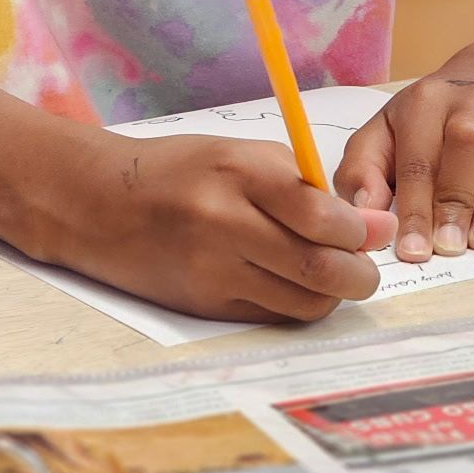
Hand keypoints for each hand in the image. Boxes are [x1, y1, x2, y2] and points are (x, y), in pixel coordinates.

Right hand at [63, 133, 397, 323]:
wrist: (99, 205)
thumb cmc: (179, 172)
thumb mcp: (239, 156)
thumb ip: (304, 185)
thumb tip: (373, 224)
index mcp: (237, 175)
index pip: (319, 214)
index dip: (358, 231)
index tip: (372, 231)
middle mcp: (224, 225)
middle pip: (318, 267)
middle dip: (359, 275)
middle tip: (366, 269)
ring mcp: (213, 272)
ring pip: (302, 301)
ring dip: (331, 295)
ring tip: (330, 275)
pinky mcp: (205, 307)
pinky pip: (272, 316)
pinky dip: (295, 305)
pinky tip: (291, 284)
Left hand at [333, 73, 473, 263]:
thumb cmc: (428, 127)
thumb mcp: (383, 136)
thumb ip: (362, 170)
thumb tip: (364, 210)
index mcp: (423, 102)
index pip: (417, 157)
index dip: (413, 206)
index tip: (410, 249)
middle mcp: (470, 99)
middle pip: (465, 144)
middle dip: (455, 200)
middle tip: (448, 248)